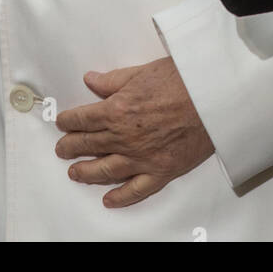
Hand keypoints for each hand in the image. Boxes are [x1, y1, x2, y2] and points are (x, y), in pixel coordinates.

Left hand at [55, 58, 213, 206]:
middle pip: (89, 145)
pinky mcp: (161, 171)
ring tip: (74, 173)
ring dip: (86, 173)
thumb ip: (112, 80)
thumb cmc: (180, 81)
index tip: (62, 123)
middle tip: (61, 149)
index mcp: (116, 110)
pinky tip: (109, 199)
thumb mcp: (141, 72)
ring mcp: (141, 157)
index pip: (83, 119)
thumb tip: (91, 80)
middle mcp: (124, 137)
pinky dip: (120, 197)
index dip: (69, 121)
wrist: (211, 97)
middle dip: (71, 147)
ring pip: (105, 170)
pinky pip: (136, 189)